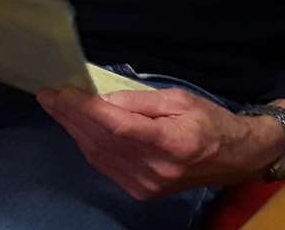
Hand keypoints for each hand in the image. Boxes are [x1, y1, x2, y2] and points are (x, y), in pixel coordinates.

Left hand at [37, 87, 284, 199]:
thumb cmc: (210, 121)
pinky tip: (77, 127)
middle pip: (100, 141)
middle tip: (47, 95)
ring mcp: (148, 185)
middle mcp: (157, 169)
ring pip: (98, 155)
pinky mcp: (142, 192)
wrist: (236, 158)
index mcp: (171, 143)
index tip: (59, 92)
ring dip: (73, 130)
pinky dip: (88, 145)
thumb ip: (138, 100)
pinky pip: (105, 166)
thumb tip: (101, 99)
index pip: (115, 126)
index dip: (83, 109)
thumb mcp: (178, 99)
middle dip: (69, 116)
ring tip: (56, 107)